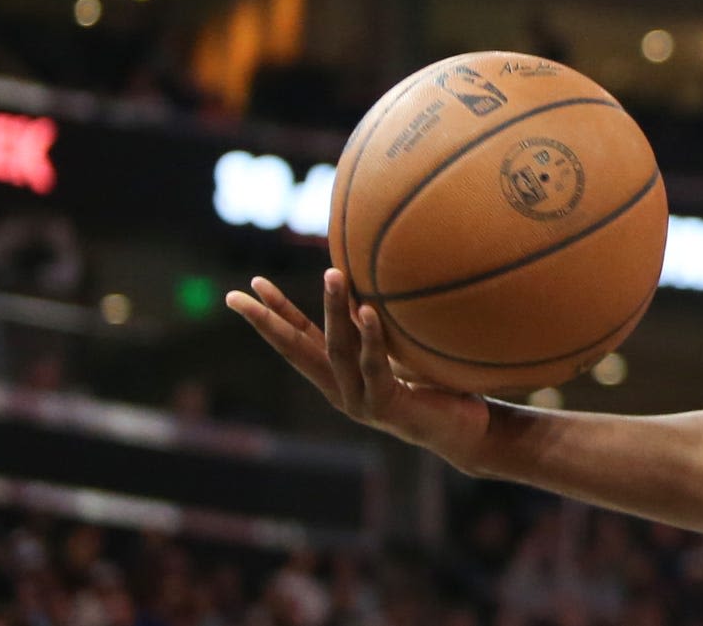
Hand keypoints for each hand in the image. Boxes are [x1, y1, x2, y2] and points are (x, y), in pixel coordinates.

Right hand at [228, 270, 491, 469]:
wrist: (462, 430)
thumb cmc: (432, 385)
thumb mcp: (398, 351)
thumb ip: (379, 329)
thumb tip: (373, 281)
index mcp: (338, 375)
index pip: (299, 338)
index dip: (275, 313)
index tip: (250, 287)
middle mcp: (340, 389)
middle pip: (297, 349)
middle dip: (268, 320)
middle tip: (240, 293)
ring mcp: (359, 401)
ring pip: (338, 349)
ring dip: (335, 308)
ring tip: (333, 273)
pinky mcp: (385, 406)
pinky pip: (375, 365)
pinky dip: (371, 337)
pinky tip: (367, 310)